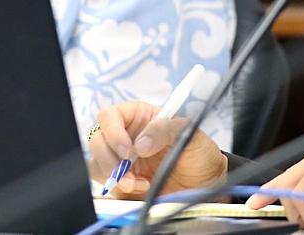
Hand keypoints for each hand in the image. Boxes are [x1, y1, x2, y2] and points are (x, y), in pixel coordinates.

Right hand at [88, 101, 227, 199]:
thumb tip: (140, 144)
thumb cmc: (199, 152)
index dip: (113, 131)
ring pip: (97, 163)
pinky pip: (107, 184)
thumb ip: (166, 130)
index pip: (110, 116)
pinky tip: (140, 187)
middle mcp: (126, 137)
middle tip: (128, 167)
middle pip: (97, 140)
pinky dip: (119, 188)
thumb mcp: (189, 133)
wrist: (206, 183)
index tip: (129, 149)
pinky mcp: (122, 181)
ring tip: (137, 182)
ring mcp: (122, 160)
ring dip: (113, 174)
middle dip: (109, 157)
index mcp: (139, 118)